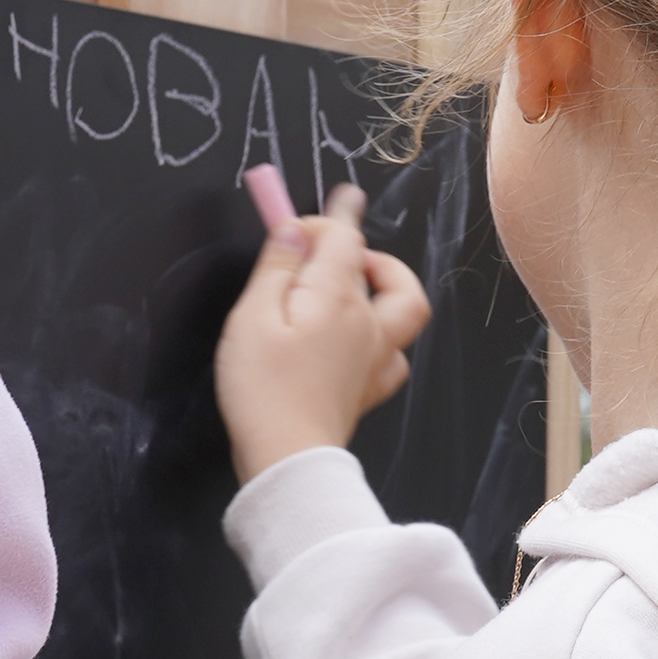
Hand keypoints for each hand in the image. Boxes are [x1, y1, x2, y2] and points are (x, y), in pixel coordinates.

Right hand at [215, 185, 432, 484]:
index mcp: (337, 298)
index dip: (332, 217)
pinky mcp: (367, 390)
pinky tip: (359, 342)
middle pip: (392, 275)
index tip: (336, 199)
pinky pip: (394, 358)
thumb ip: (277, 267)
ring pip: (405, 314)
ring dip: (386, 293)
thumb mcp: (252, 316)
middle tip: (337, 252)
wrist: (287, 458)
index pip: (345, 238)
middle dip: (370, 254)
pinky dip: (384, 341)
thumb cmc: (263, 390)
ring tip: (354, 289)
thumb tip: (294, 230)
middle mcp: (366, 325)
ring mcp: (372, 360)